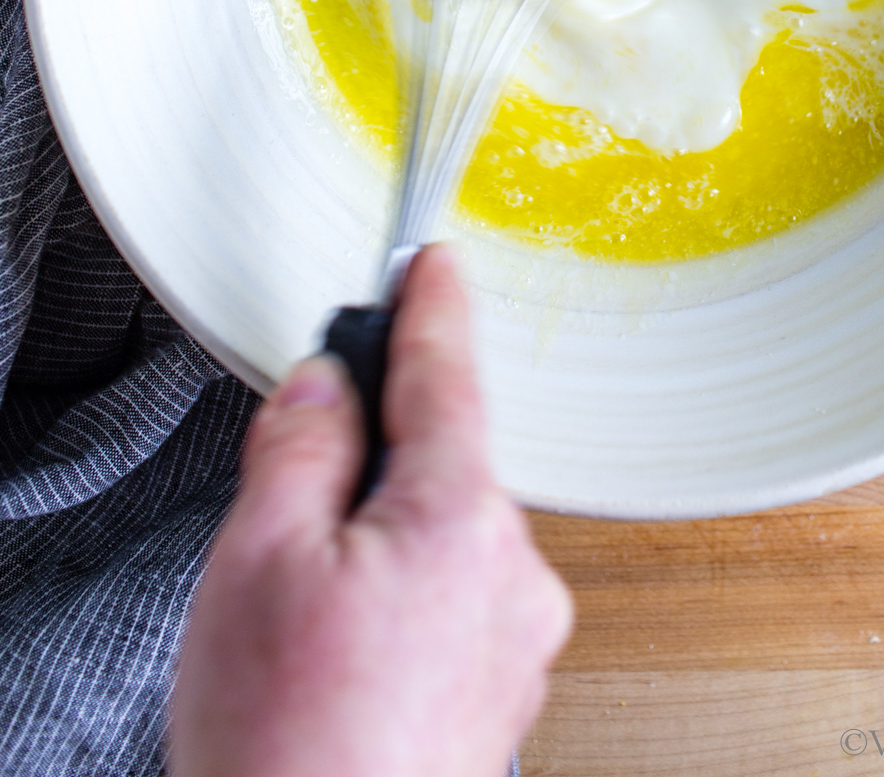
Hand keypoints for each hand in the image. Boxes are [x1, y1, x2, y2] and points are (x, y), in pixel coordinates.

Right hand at [170, 245, 572, 776]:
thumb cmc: (288, 747)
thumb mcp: (257, 560)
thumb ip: (298, 445)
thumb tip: (327, 384)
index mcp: (461, 518)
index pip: (447, 374)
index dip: (432, 307)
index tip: (434, 263)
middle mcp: (515, 574)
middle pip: (439, 464)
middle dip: (372, 467)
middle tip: (291, 528)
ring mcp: (519, 641)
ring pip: (443, 539)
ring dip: (384, 548)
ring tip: (309, 631)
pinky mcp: (507, 693)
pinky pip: (455, 603)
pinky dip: (404, 605)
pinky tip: (345, 664)